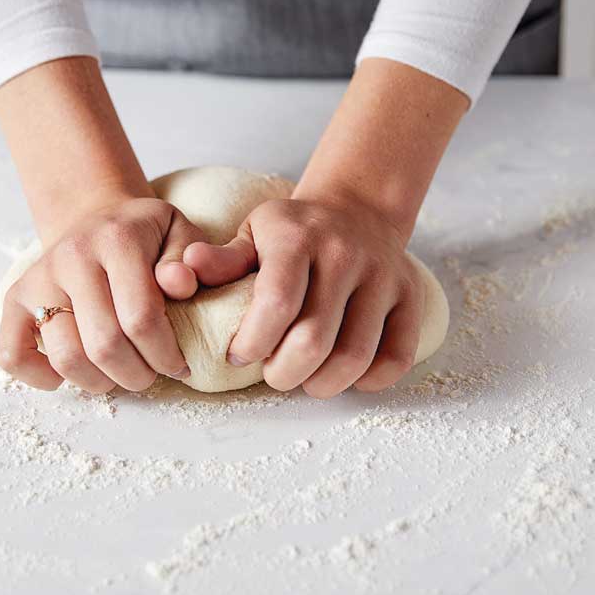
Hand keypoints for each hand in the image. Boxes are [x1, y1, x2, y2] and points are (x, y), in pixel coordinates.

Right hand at [0, 196, 205, 392]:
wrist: (94, 216)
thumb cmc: (143, 235)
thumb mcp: (179, 232)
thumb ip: (191, 259)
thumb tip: (180, 283)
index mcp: (116, 240)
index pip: (141, 318)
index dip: (166, 354)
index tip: (179, 364)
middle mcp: (71, 258)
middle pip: (104, 344)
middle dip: (137, 374)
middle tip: (151, 373)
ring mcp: (38, 279)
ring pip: (66, 357)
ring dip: (99, 382)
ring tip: (119, 374)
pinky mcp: (14, 300)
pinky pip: (13, 355)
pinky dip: (41, 377)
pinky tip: (70, 374)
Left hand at [184, 192, 425, 397]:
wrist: (356, 209)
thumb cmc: (293, 232)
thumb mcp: (251, 233)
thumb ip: (221, 260)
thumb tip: (184, 271)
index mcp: (298, 237)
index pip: (277, 302)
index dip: (253, 342)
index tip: (238, 355)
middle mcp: (346, 254)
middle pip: (315, 340)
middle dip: (284, 374)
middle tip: (272, 374)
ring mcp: (384, 276)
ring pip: (355, 356)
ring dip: (323, 384)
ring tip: (304, 379)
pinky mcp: (411, 297)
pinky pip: (397, 356)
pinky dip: (369, 380)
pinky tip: (344, 374)